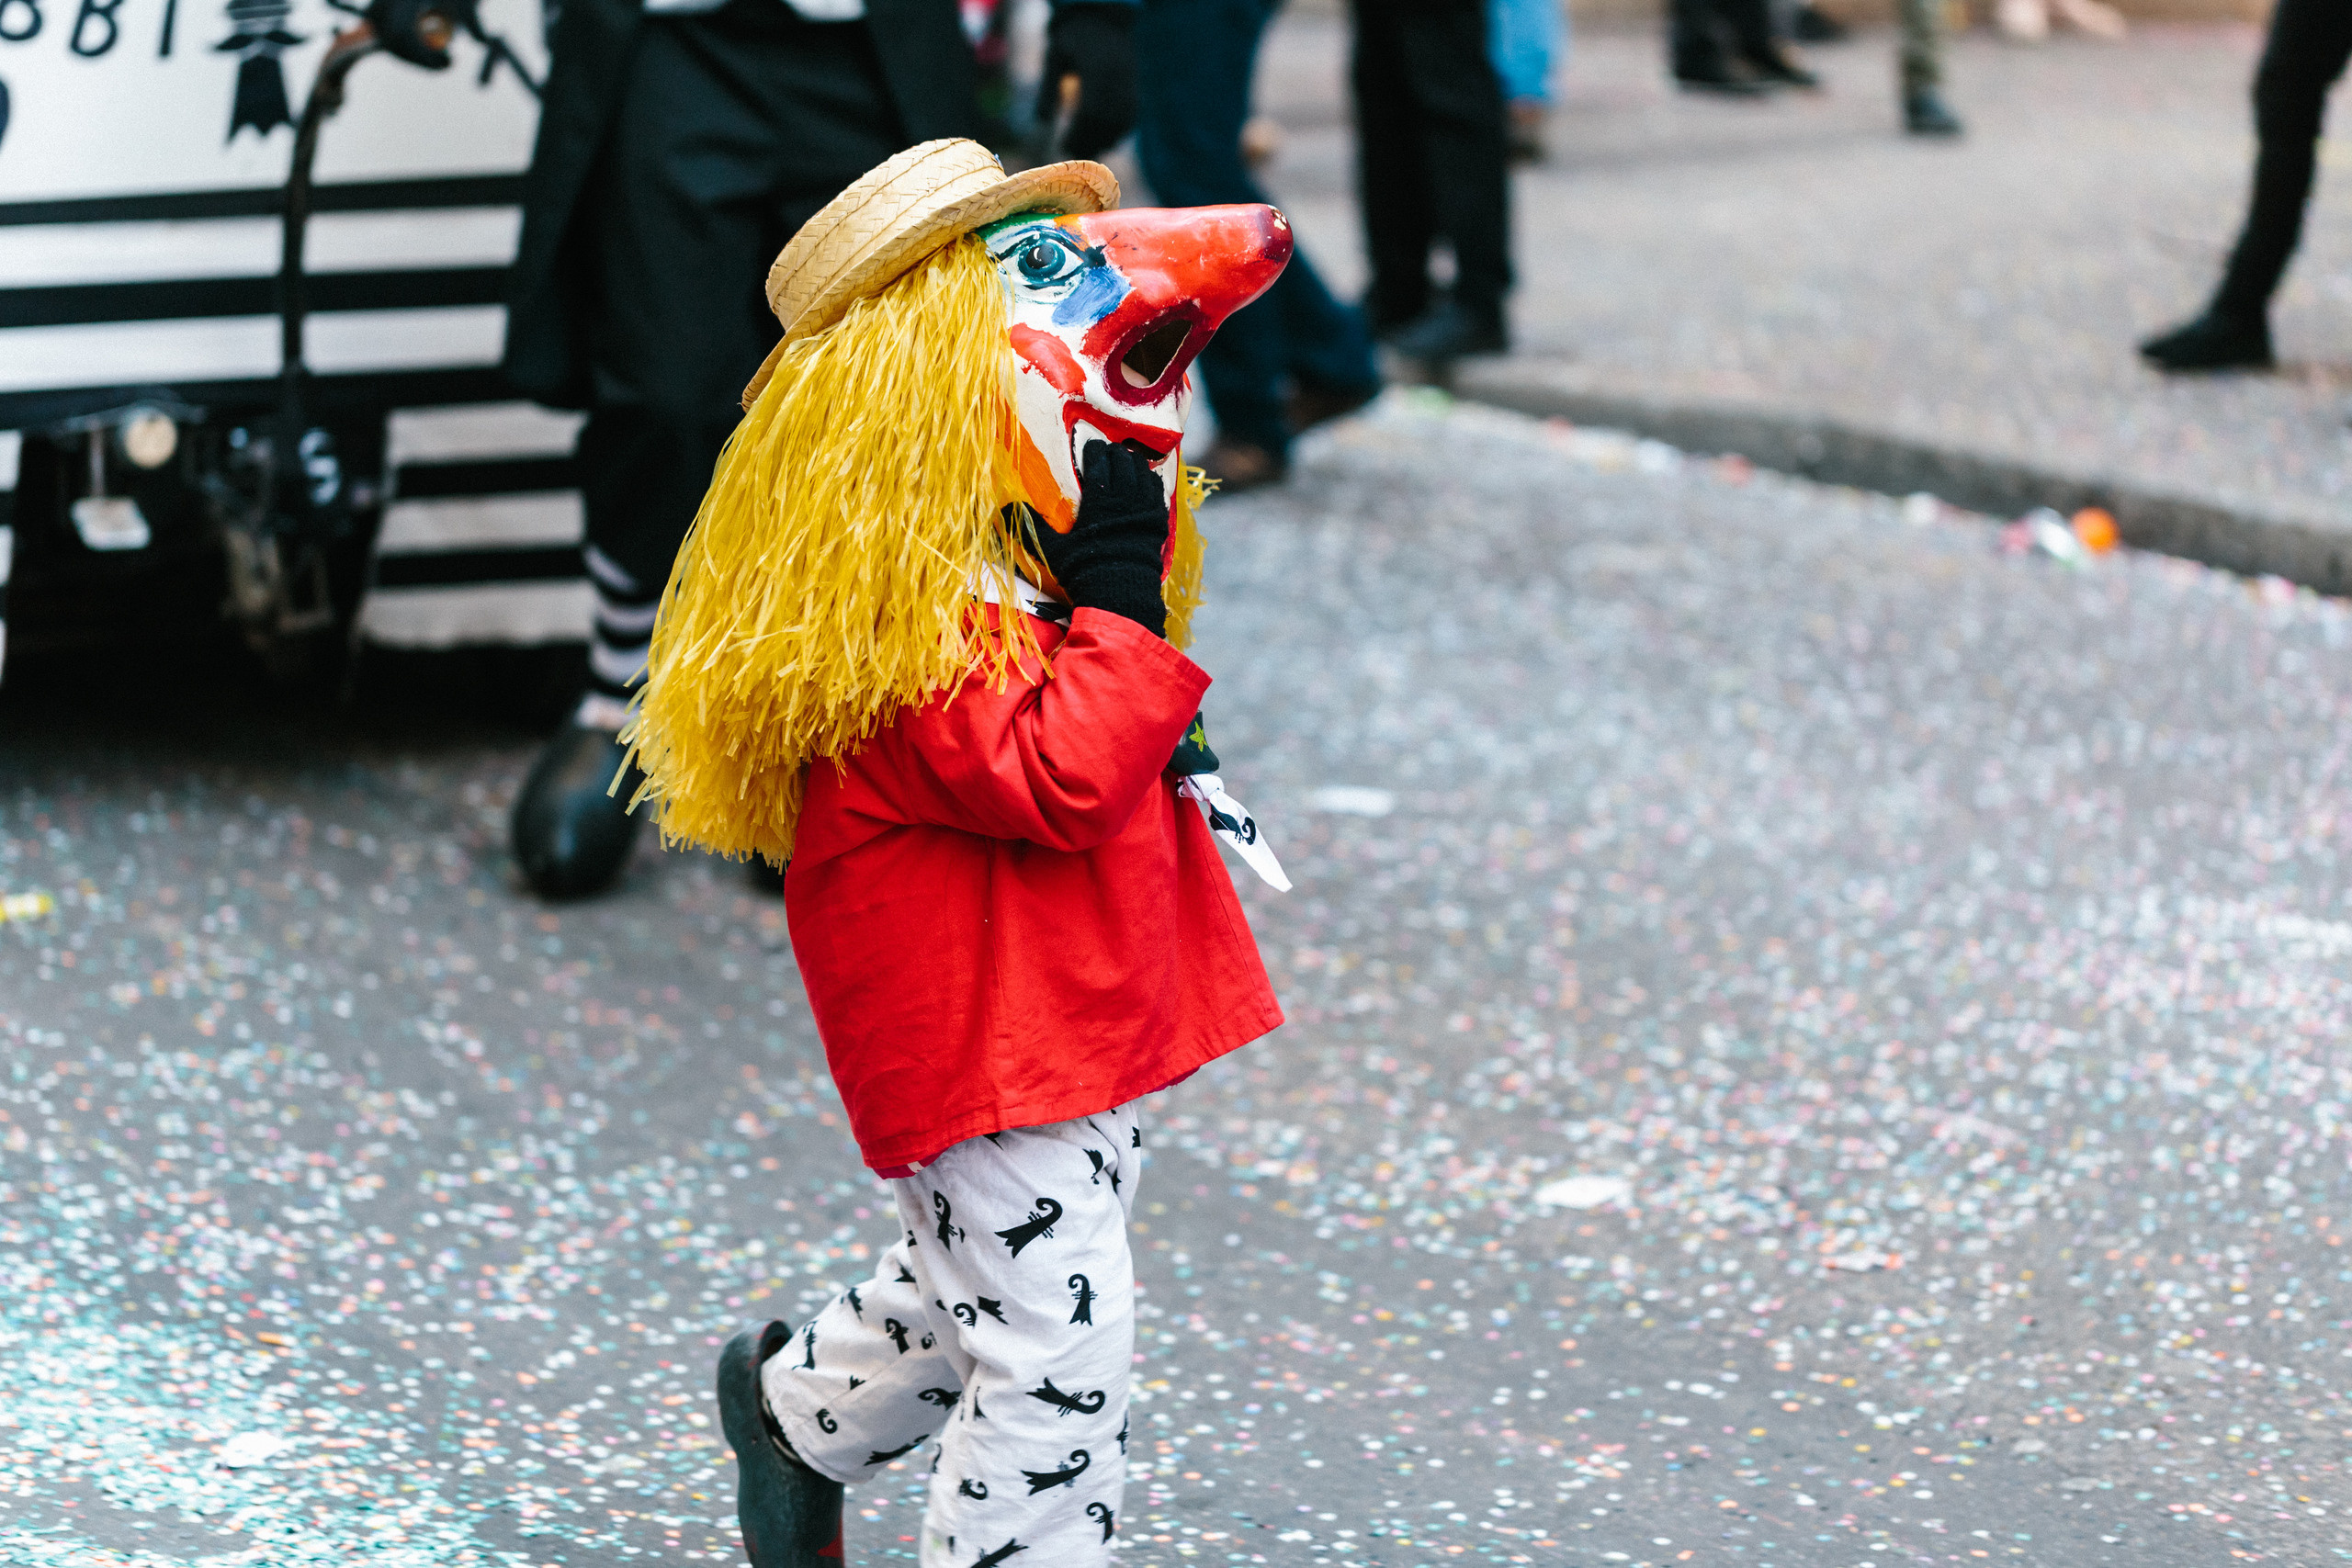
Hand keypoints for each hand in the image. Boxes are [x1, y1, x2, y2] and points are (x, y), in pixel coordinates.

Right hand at [1034, 439, 1168, 637]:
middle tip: (1106, 451)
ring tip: (1125, 460)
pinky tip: (1144, 480)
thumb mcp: (1053, 549)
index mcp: (1100, 498)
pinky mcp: (1158, 520)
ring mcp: (1145, 507)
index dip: (1094, 449)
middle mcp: (1125, 496)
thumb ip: (1033, 526)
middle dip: (1114, 451)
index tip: (1089, 447)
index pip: (1099, 460)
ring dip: (1133, 462)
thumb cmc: (1084, 570)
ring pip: (1142, 471)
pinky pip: (1157, 489)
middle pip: (1123, 460)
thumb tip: (1003, 509)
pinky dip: (1150, 479)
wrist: (1121, 594)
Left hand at [1038, 3, 1136, 160]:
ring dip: (1104, 141)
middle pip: (1107, 121)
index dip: (1078, 133)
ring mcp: (1128, 84)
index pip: (1091, 111)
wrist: (1103, 20)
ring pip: (1121, 123)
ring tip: (1086, 151)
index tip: (1063, 146)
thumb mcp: (1054, 58)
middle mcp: (1117, 78)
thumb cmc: (1073, 38)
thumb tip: (1040, 123)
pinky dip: (1118, 133)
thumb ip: (1048, 89)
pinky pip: (1130, 119)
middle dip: (1090, 141)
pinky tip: (1104, 141)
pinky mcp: (1134, 88)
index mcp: (1096, 69)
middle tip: (1072, 153)